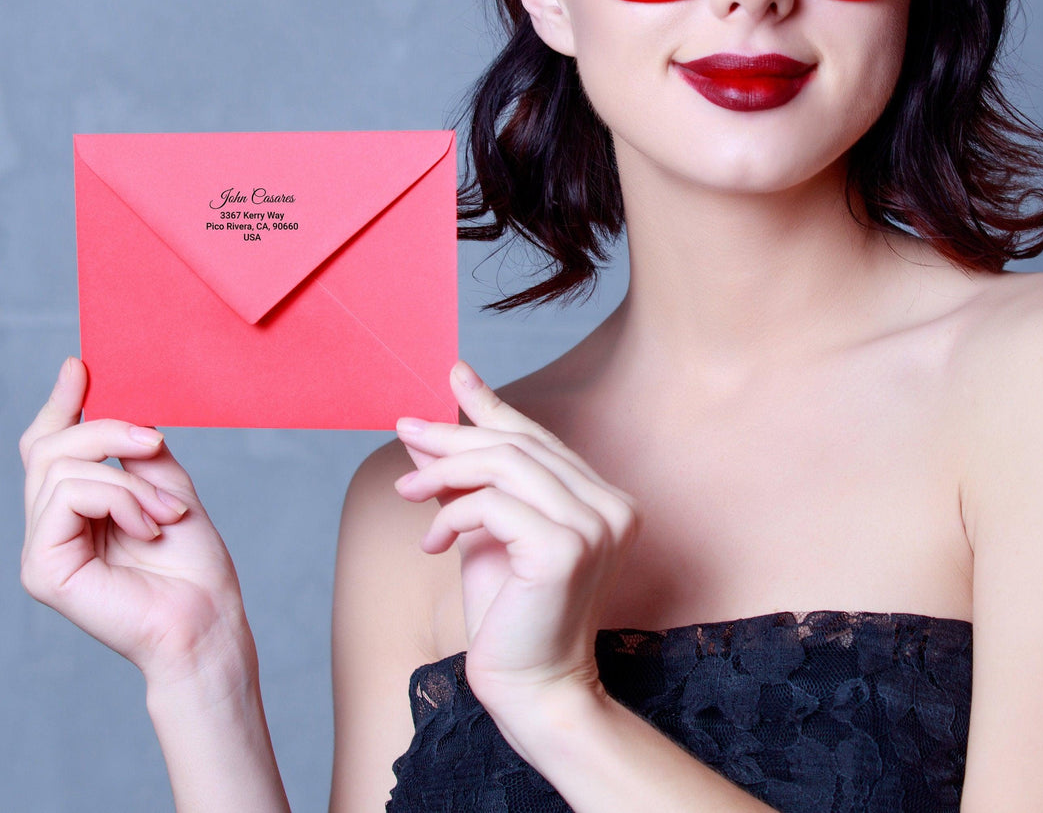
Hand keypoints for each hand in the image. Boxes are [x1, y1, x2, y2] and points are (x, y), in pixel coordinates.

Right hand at [20, 358, 250, 688]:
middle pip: (48, 446)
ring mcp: (41, 550)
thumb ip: (134, 450)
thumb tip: (115, 404)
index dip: (60, 403)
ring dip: (128, 480)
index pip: (49, 447)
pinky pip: (69, 496)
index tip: (78, 365)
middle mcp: (51, 528)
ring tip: (165, 512)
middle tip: (154, 443)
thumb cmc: (192, 562)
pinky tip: (149, 527)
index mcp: (78, 509)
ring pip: (62, 466)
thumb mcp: (166, 486)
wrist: (207, 618)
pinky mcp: (43, 570)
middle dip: (105, 430)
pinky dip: (120, 500)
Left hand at [394, 360, 641, 713]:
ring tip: (407, 490)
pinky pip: (491, 504)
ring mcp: (596, 525)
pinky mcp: (565, 547)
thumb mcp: (487, 534)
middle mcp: (612, 505)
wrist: (531, 692)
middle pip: (519, 445)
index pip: (539, 438)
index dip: (493, 405)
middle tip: (404, 430)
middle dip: (454, 434)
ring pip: (505, 465)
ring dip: (444, 470)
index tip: (456, 375)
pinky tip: (431, 543)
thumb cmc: (510, 618)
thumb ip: (471, 481)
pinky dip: (451, 514)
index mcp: (605, 499)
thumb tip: (430, 427)